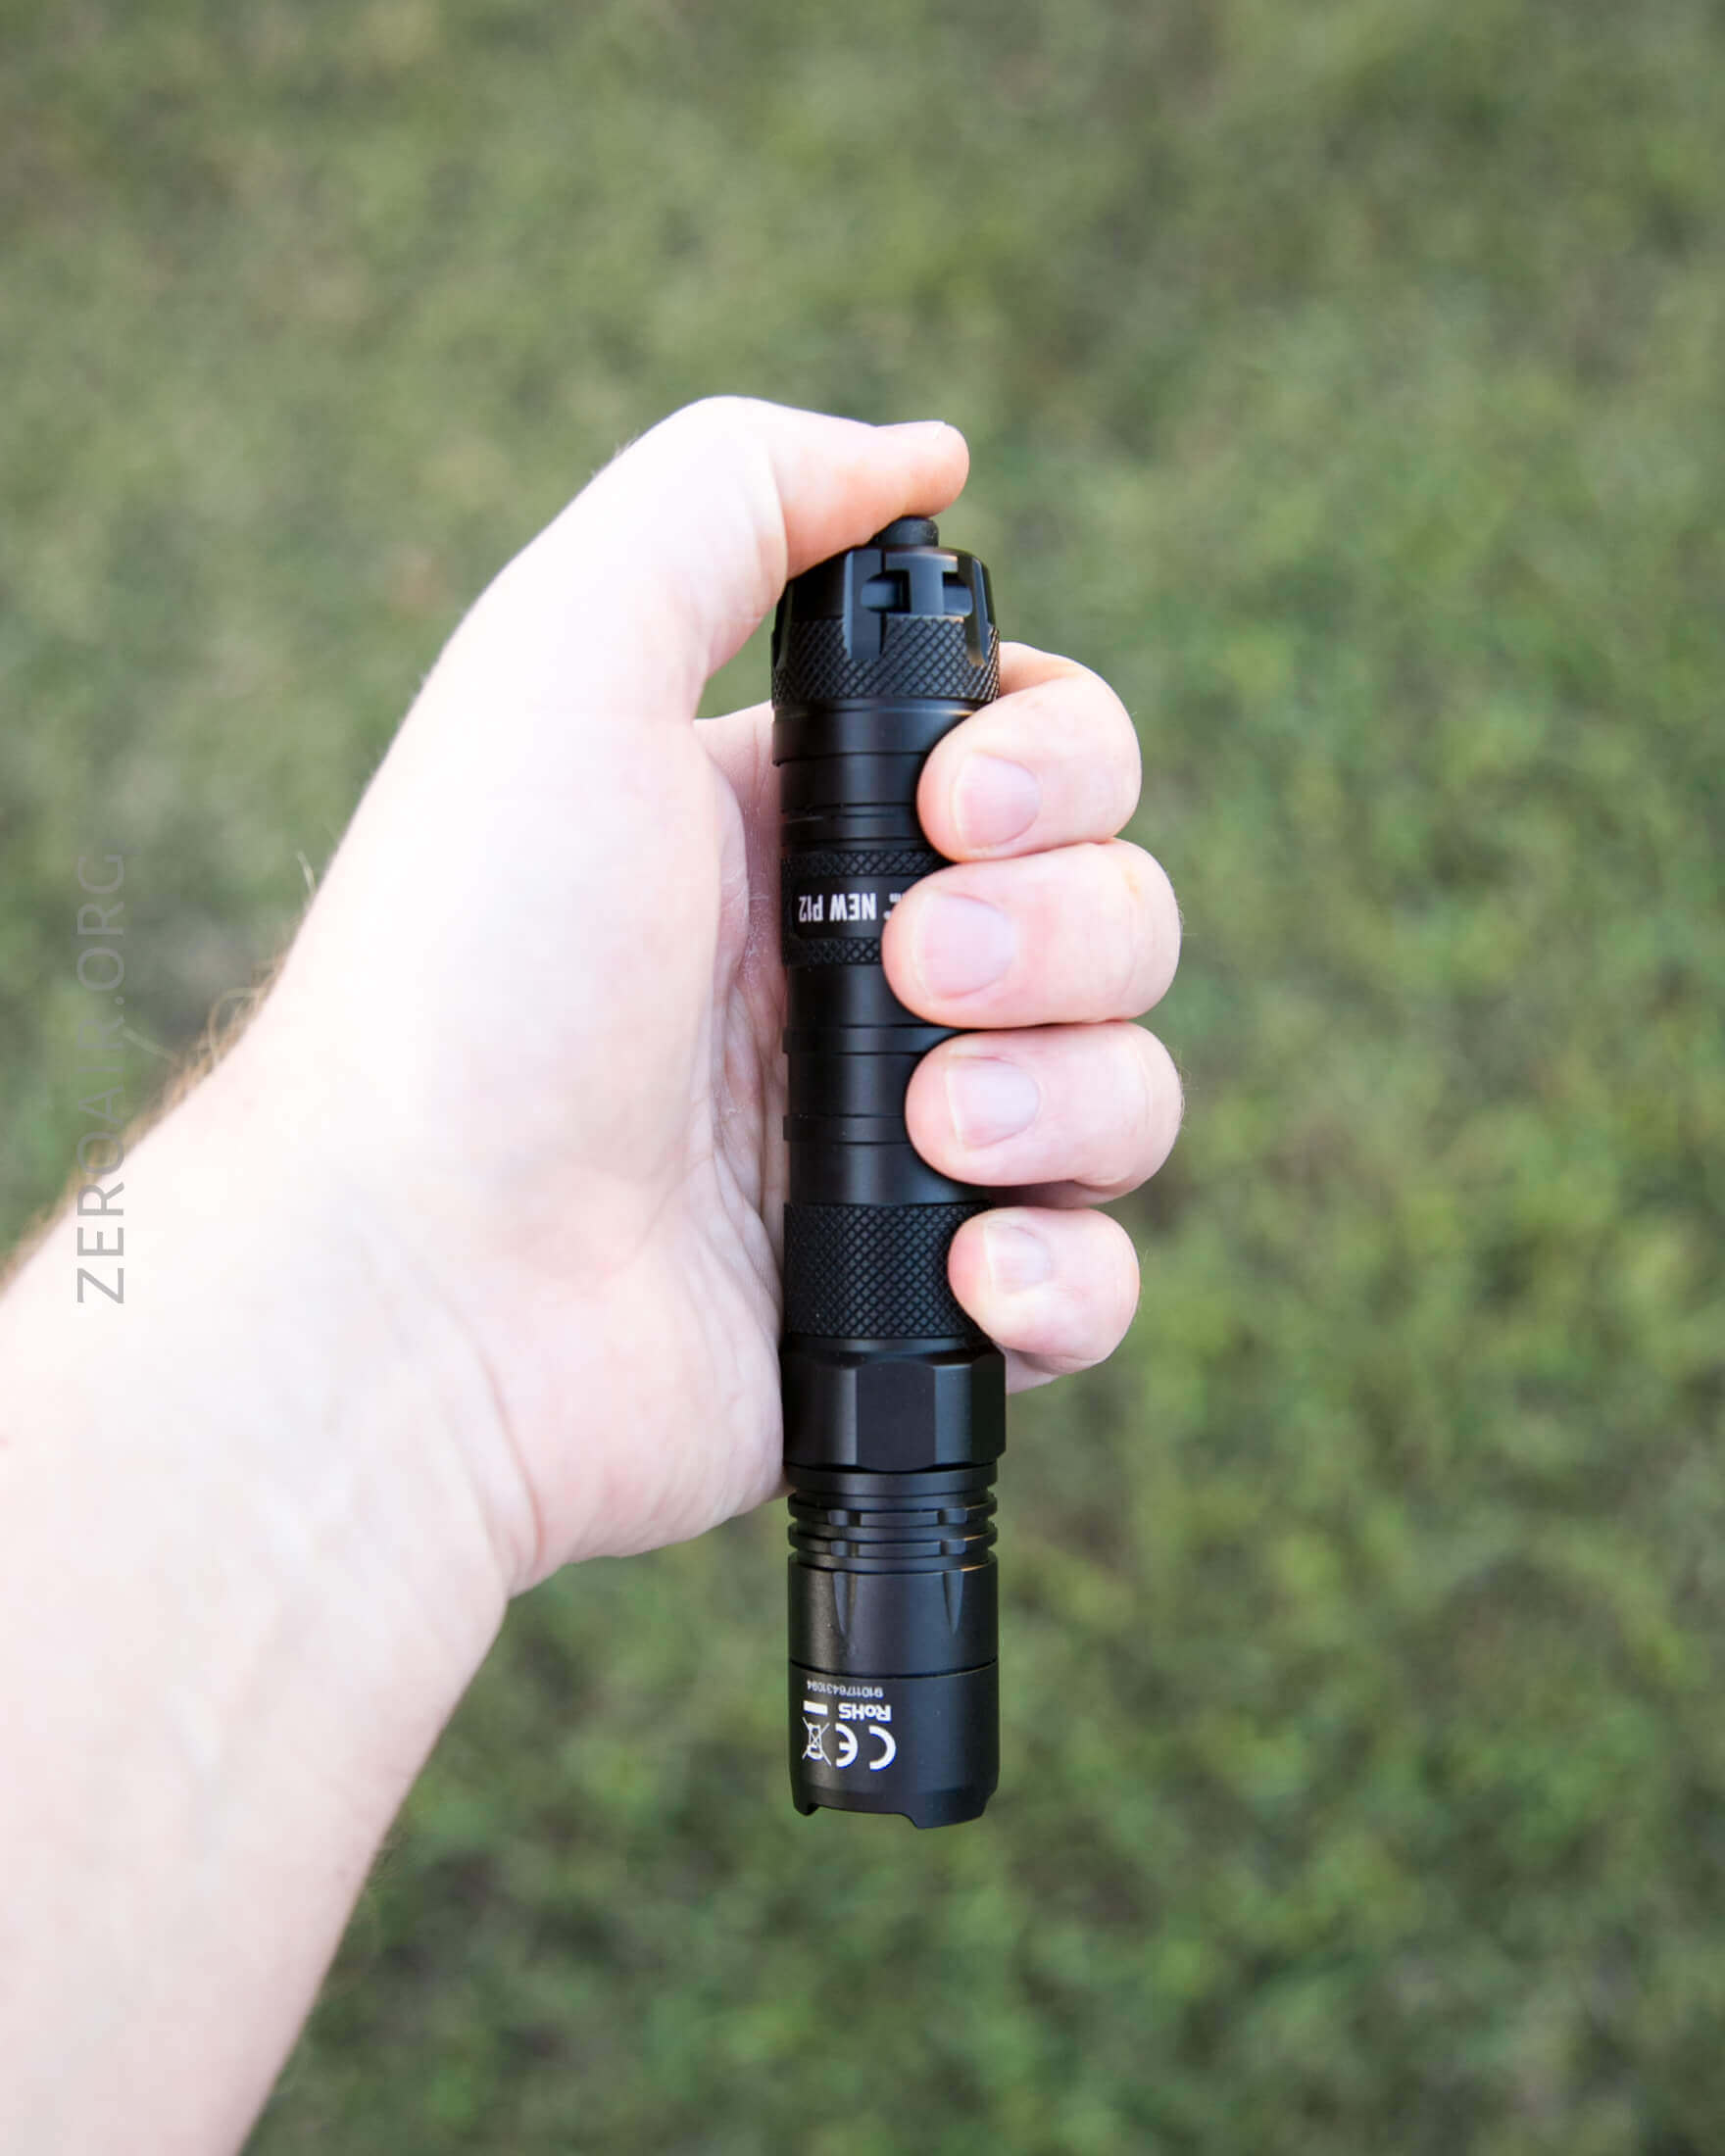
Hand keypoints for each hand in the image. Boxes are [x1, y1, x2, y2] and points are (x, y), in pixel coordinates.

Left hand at [232, 397, 1182, 1587]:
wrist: (415, 1288)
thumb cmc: (470, 974)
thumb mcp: (562, 659)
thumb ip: (731, 503)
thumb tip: (927, 455)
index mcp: (801, 835)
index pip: (1044, 760)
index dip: (1057, 768)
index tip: (960, 801)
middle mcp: (862, 981)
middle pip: (1120, 913)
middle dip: (1062, 930)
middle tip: (920, 964)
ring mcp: (895, 1152)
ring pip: (1128, 1088)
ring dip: (1063, 1095)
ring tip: (927, 1128)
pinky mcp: (913, 1303)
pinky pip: (1093, 1276)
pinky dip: (1066, 1274)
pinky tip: (969, 1267)